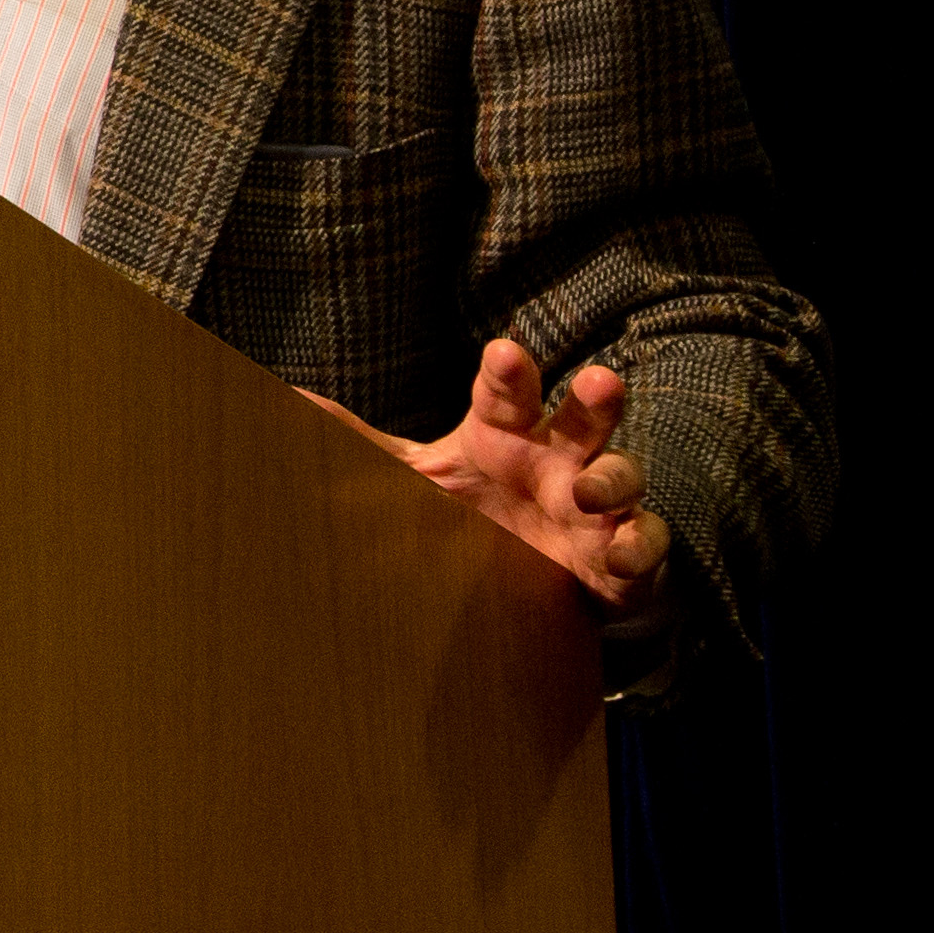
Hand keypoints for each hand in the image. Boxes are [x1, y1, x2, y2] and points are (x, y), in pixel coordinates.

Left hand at [341, 341, 668, 615]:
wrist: (528, 580)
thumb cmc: (474, 507)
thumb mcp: (417, 476)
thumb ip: (361, 446)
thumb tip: (290, 402)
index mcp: (507, 430)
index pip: (508, 389)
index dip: (509, 371)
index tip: (504, 353)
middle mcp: (559, 457)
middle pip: (586, 414)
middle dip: (596, 396)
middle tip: (598, 378)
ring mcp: (596, 505)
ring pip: (621, 476)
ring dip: (613, 478)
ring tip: (586, 490)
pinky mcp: (621, 558)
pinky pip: (643, 547)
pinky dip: (636, 549)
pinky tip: (620, 555)